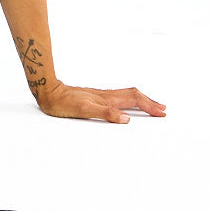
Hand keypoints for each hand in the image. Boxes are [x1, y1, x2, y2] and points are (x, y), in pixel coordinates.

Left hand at [36, 80, 165, 123]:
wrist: (47, 91)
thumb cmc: (63, 102)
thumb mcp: (83, 110)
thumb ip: (105, 113)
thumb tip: (127, 119)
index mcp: (106, 99)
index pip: (133, 100)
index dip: (149, 106)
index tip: (162, 113)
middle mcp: (105, 95)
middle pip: (133, 95)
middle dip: (149, 102)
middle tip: (163, 108)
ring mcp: (100, 95)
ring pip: (126, 95)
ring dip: (141, 99)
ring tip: (150, 104)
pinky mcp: (93, 96)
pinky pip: (117, 97)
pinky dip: (128, 99)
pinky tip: (125, 104)